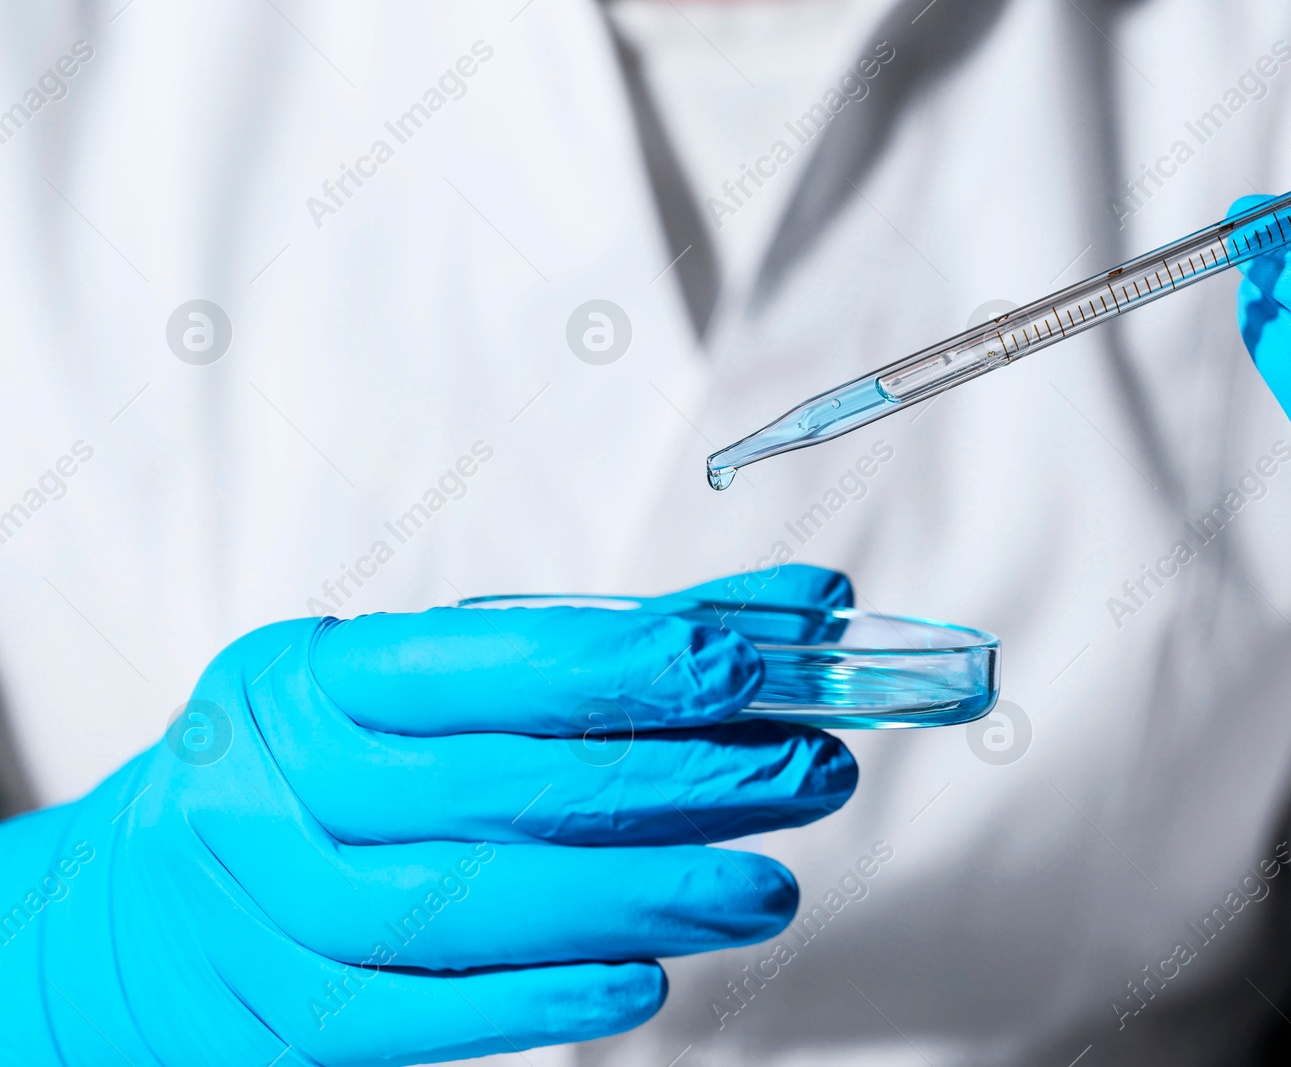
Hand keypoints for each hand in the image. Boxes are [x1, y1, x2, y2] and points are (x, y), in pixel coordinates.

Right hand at [0, 565, 856, 1065]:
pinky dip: (543, 997)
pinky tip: (644, 981)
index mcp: (318, 682)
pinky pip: (424, 1012)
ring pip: (477, 902)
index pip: (501, 665)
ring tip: (762, 887)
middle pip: (511, 784)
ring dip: (643, 896)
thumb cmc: (293, 779)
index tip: (759, 655)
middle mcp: (285, 788)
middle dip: (684, 779)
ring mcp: (276, 911)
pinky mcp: (288, 1017)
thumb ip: (550, 669)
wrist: (123, 915)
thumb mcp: (388, 692)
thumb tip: (744, 631)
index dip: (642, 661)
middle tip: (809, 772)